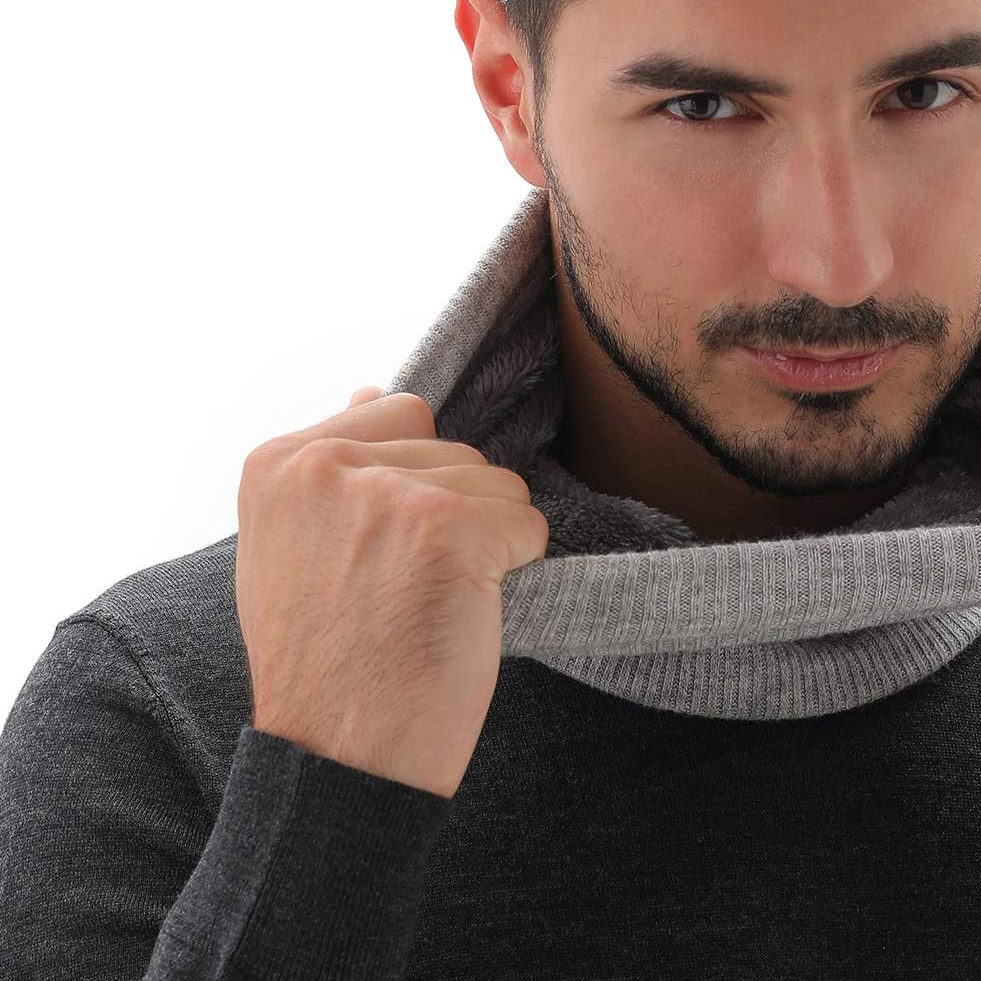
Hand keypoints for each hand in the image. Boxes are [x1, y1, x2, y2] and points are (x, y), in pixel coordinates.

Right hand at [236, 386, 548, 797]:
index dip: (414, 488)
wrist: (336, 765)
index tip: (377, 558)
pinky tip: (461, 617)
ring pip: (499, 483)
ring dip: (485, 546)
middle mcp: (324, 464)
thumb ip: (334, 466)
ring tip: (423, 608)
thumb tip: (372, 387)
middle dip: (452, 519)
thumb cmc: (327, 663)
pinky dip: (516, 572)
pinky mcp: (449, 530)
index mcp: (278, 461)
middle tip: (398, 596)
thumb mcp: (293, 547)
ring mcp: (387, 495)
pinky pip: (529, 522)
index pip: (403, 416)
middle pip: (456, 449)